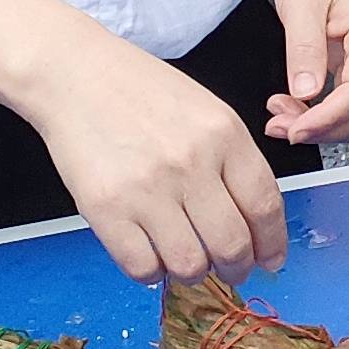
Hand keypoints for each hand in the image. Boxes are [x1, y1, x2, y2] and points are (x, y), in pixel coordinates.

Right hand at [25, 31, 287, 283]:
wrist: (77, 75)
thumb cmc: (140, 91)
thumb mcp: (205, 111)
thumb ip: (232, 161)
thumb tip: (254, 221)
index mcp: (224, 134)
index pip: (264, 205)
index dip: (272, 243)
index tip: (270, 259)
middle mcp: (191, 163)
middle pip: (232, 245)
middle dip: (238, 267)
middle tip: (231, 269)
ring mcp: (147, 188)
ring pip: (190, 265)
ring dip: (193, 273)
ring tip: (186, 260)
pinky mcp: (105, 208)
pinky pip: (142, 267)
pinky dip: (151, 272)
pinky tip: (150, 254)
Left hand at [265, 0, 348, 145]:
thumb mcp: (301, 3)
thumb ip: (304, 49)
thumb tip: (305, 94)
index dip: (327, 118)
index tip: (293, 129)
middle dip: (322, 128)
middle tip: (278, 126)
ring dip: (322, 124)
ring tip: (280, 116)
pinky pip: (348, 101)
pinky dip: (322, 113)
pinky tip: (294, 107)